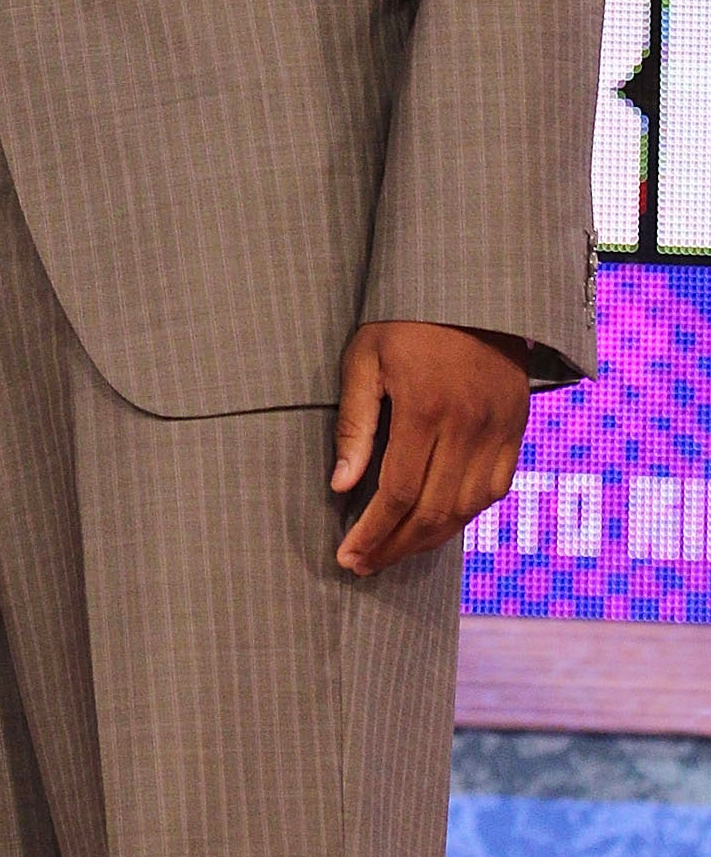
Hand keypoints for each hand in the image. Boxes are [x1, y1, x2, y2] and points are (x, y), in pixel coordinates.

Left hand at [332, 320, 530, 576]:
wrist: (472, 289)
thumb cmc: (405, 320)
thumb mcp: (365, 357)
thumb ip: (355, 424)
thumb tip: (341, 485)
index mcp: (427, 408)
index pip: (399, 492)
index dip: (373, 532)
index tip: (347, 556)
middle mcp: (469, 426)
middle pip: (434, 511)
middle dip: (396, 547)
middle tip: (363, 567)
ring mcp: (499, 430)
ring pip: (467, 508)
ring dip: (429, 540)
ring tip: (393, 553)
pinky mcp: (516, 429)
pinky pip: (494, 490)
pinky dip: (464, 516)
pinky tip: (436, 526)